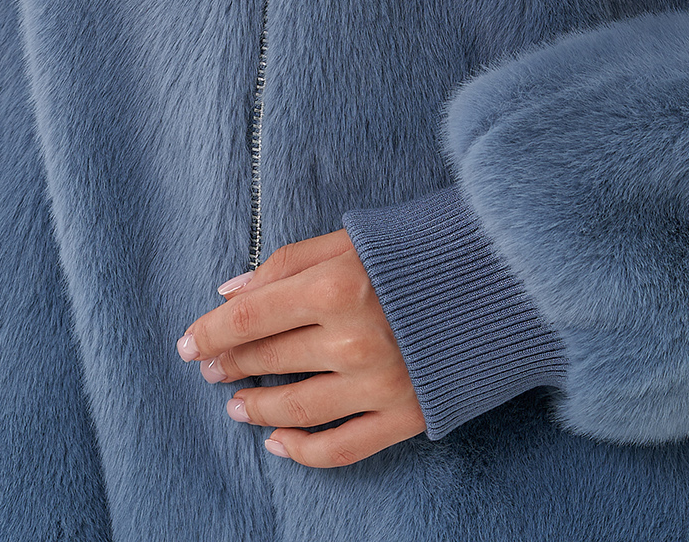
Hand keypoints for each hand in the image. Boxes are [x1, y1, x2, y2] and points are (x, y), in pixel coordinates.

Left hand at [175, 228, 425, 466]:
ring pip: (295, 409)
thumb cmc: (418, 250)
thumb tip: (230, 292)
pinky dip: (301, 451)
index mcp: (336, 286)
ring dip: (256, 407)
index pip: (251, 318)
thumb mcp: (350, 238)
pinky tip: (277, 442)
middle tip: (207, 367)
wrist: (501, 279)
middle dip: (229, 364)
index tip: (188, 342)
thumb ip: (287, 263)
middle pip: (268, 360)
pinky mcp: (404, 416)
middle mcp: (352, 340)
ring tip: (236, 403)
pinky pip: (340, 448)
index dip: (211, 332)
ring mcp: (378, 384)